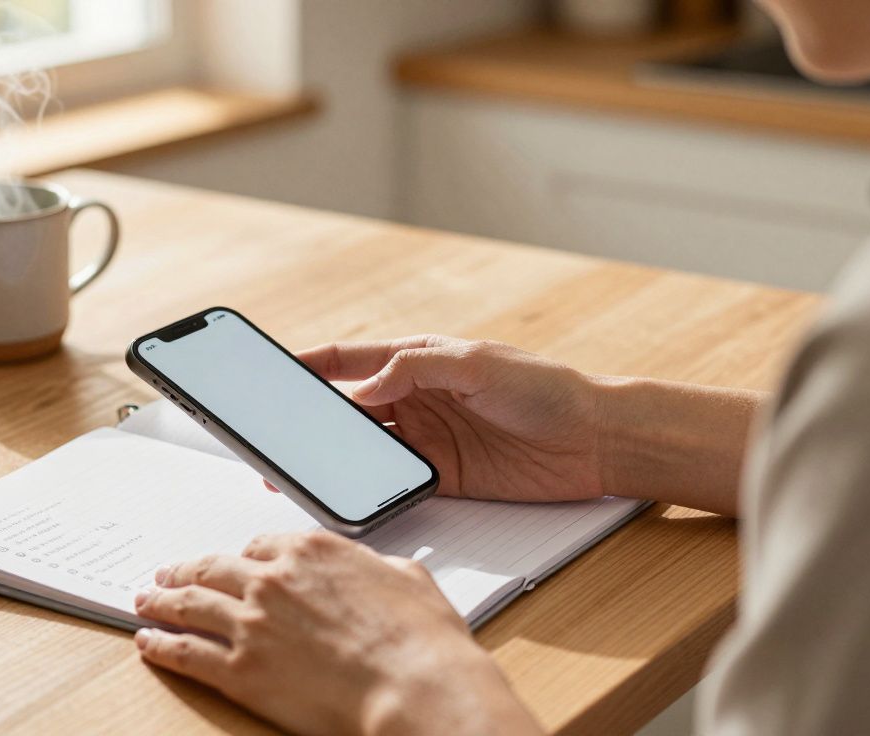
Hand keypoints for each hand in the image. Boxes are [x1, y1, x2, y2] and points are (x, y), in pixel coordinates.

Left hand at [134, 530, 541, 735]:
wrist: (415, 687)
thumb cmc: (422, 641)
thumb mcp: (408, 579)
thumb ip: (377, 567)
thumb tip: (376, 568)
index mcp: (311, 550)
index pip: (259, 546)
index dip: (241, 559)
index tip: (231, 565)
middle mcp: (273, 579)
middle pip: (213, 568)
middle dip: (186, 570)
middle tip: (168, 574)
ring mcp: (252, 623)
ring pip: (190, 604)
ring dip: (161, 601)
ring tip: (146, 601)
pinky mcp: (240, 669)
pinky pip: (186, 652)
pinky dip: (161, 645)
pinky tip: (148, 643)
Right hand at [298, 335, 604, 502]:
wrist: (596, 440)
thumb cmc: (546, 388)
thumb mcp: (478, 364)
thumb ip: (415, 370)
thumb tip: (363, 389)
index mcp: (418, 361)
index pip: (350, 360)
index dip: (310, 365)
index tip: (272, 372)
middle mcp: (416, 399)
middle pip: (348, 409)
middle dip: (310, 420)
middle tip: (276, 434)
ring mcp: (427, 440)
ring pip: (365, 448)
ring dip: (334, 457)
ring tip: (300, 468)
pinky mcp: (442, 477)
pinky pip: (394, 483)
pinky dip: (369, 488)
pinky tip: (349, 493)